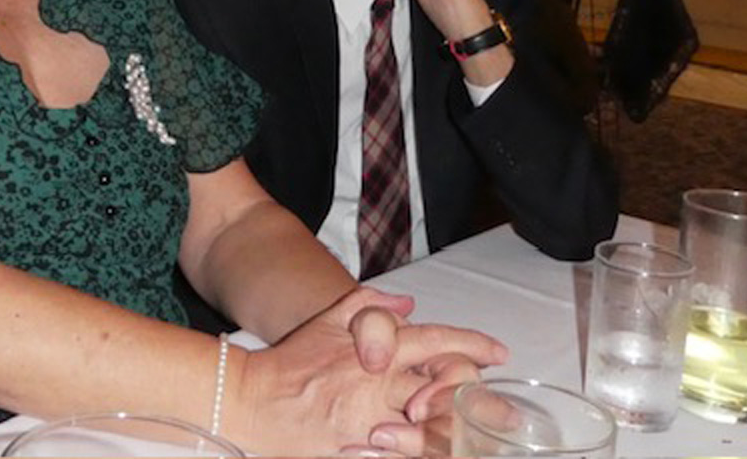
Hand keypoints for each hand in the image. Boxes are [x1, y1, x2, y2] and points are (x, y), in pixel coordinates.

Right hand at [234, 292, 506, 454]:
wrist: (249, 398)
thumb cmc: (290, 361)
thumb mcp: (328, 321)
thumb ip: (368, 307)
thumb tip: (409, 304)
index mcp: (375, 351)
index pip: (436, 341)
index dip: (473, 345)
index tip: (497, 352)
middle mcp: (378, 385)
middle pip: (446, 389)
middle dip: (478, 397)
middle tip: (497, 405)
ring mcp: (370, 422)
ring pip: (432, 430)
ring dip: (455, 431)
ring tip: (471, 435)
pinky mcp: (357, 451)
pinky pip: (401, 455)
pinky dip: (419, 451)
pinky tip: (432, 450)